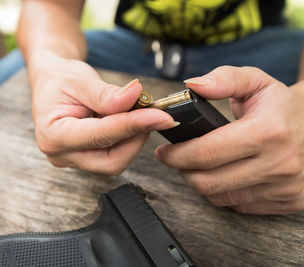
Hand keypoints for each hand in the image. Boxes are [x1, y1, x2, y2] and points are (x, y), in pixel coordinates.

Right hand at [29, 52, 175, 174]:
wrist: (50, 82)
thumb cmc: (59, 79)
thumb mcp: (80, 78)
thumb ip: (106, 94)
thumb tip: (135, 97)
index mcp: (53, 135)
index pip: (100, 136)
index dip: (133, 125)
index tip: (160, 116)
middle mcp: (61, 154)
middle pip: (111, 161)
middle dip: (136, 138)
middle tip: (152, 114)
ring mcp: (73, 159)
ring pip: (115, 160)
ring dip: (133, 138)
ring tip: (136, 111)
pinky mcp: (85, 158)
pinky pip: (113, 155)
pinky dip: (127, 138)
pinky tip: (128, 120)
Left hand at [155, 66, 303, 213]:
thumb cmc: (281, 104)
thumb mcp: (256, 81)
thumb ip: (224, 78)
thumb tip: (192, 85)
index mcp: (268, 131)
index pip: (206, 153)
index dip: (176, 155)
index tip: (163, 151)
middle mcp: (279, 163)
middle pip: (208, 181)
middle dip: (182, 171)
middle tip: (175, 159)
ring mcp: (284, 187)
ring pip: (220, 197)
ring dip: (199, 182)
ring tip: (196, 165)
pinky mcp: (288, 202)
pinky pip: (239, 205)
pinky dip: (222, 192)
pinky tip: (221, 175)